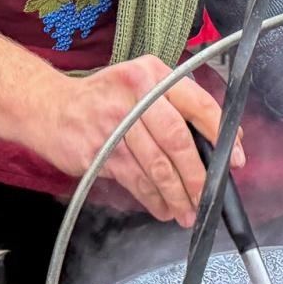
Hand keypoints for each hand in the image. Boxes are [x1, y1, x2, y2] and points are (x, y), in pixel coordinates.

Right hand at [34, 56, 243, 226]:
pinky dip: (152, 199)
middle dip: (197, 175)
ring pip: (156, 166)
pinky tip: (162, 208)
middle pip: (177, 140)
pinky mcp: (98, 150)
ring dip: (176, 194)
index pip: (196, 102)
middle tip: (207, 195)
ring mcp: (114, 123)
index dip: (219, 133)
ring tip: (187, 211)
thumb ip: (174, 105)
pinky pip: (135, 180)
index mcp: (151, 73)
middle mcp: (134, 94)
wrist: (47, 107)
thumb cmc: (102, 99)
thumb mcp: (139, 85)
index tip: (235, 158)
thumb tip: (216, 143)